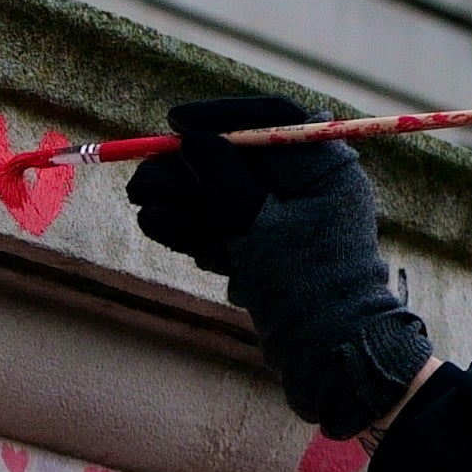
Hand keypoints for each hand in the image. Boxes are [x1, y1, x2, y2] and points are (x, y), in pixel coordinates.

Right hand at [125, 94, 434, 436]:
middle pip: (239, 163)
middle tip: (141, 180)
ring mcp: (291, 223)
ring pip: (228, 200)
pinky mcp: (273, 255)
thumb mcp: (256, 222)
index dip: (219, 117)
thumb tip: (192, 137)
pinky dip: (196, 231)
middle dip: (187, 172)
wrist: (330, 354)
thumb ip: (222, 175)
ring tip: (142, 207)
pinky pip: (231, 231)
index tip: (175, 123)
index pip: (270, 121)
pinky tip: (159, 226)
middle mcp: (309, 188)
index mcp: (323, 166)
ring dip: (182, 203)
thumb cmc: (305, 283)